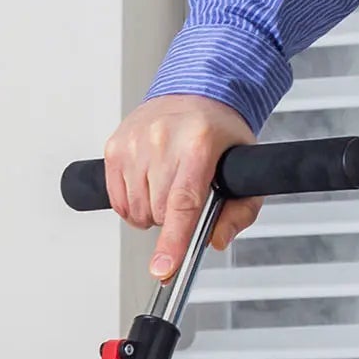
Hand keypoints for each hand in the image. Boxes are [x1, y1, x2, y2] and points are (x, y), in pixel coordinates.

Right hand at [103, 94, 263, 280]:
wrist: (194, 91)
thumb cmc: (217, 133)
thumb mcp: (244, 168)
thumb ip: (240, 211)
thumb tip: (215, 239)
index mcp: (199, 142)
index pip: (182, 203)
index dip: (173, 240)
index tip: (164, 267)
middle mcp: (163, 138)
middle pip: (158, 212)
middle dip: (170, 219)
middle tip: (183, 197)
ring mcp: (135, 143)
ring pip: (136, 211)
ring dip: (150, 212)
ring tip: (165, 187)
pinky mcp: (115, 148)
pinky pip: (118, 200)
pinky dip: (132, 204)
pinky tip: (147, 184)